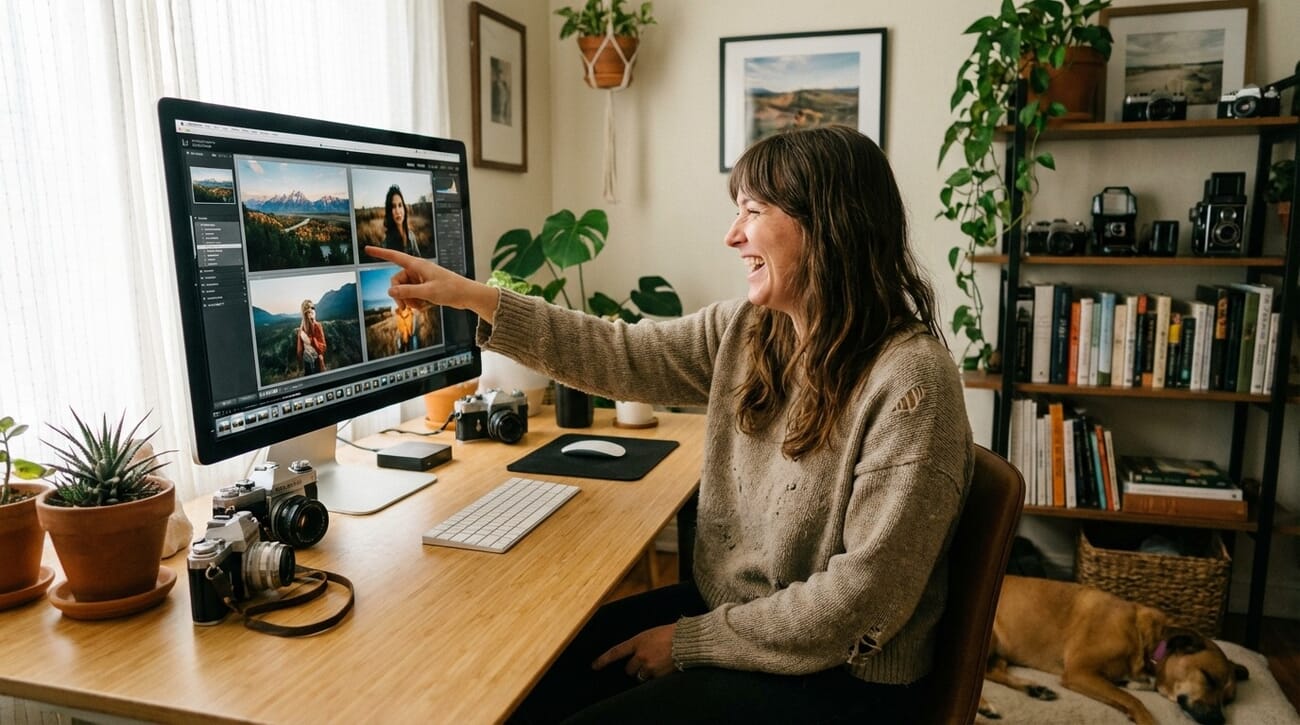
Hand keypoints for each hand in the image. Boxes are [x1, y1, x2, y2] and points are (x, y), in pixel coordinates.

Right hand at [364, 246, 498, 321]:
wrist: (468, 296)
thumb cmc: (451, 290)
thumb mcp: (428, 292)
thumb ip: (408, 292)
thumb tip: (389, 292)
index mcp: (418, 265)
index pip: (395, 257)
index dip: (380, 253)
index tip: (366, 248)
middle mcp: (418, 271)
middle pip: (397, 281)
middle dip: (399, 295)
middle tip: (405, 308)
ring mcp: (421, 280)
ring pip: (404, 291)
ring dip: (409, 301)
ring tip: (420, 308)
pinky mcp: (426, 288)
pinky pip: (413, 296)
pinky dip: (416, 303)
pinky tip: (425, 308)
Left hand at [591, 624, 675, 681]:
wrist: (688, 641)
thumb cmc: (672, 633)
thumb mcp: (652, 633)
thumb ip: (642, 643)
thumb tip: (637, 651)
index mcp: (638, 641)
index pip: (616, 652)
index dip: (603, 660)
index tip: (594, 666)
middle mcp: (640, 655)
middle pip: (628, 669)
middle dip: (634, 667)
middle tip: (645, 661)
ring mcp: (649, 667)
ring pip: (640, 676)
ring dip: (645, 673)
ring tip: (656, 664)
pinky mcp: (658, 676)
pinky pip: (652, 680)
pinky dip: (656, 676)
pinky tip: (664, 668)